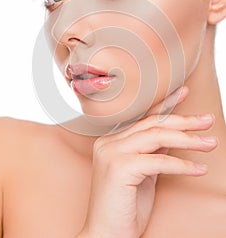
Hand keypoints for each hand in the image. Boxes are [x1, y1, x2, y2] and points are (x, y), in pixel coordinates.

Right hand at [78, 87, 216, 237]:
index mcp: (112, 141)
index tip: (184, 92)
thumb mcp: (144, 174)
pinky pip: (158, 161)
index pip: (144, 119)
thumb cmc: (126, 207)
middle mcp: (109, 143)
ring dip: (188, 140)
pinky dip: (182, 165)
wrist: (106, 236)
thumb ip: (154, 152)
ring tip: (210, 143)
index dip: (165, 104)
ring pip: (156, 137)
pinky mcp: (119, 167)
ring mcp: (111, 153)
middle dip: (183, 121)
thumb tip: (175, 136)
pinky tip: (199, 169)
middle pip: (153, 125)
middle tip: (207, 120)